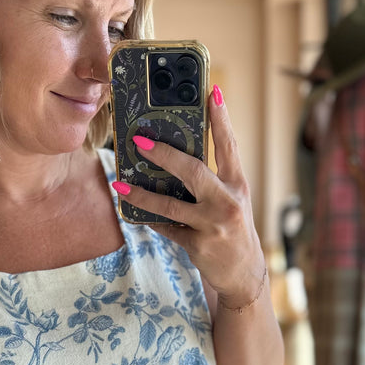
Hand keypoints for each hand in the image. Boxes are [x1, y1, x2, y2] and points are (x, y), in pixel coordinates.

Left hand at [112, 86, 264, 306]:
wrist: (243, 273)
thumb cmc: (232, 229)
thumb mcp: (231, 200)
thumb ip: (211, 180)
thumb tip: (172, 158)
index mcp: (237, 184)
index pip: (229, 145)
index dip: (221, 118)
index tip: (212, 91)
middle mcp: (228, 201)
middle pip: (193, 171)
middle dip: (163, 154)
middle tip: (139, 141)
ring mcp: (213, 225)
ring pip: (170, 205)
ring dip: (141, 194)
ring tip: (120, 183)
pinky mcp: (199, 245)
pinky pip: (166, 228)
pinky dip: (149, 219)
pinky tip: (132, 211)